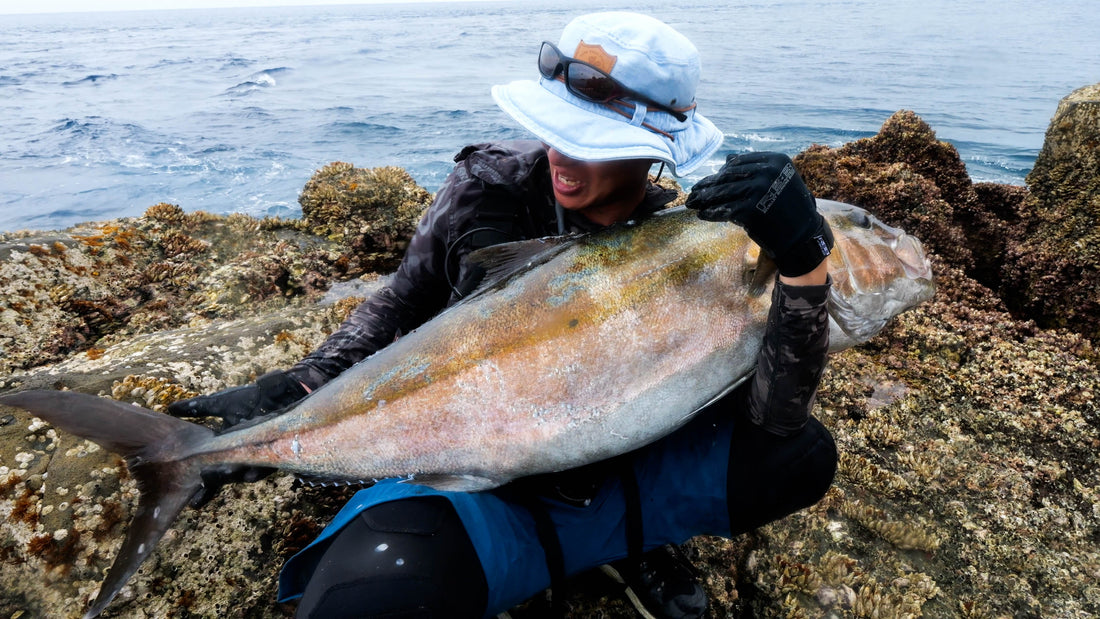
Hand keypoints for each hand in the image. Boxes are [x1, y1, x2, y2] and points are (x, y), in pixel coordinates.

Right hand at [168, 369, 308, 506]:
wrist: (283, 389)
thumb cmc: (253, 397)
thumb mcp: (222, 402)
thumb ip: (199, 408)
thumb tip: (171, 409)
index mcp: (228, 446)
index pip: (213, 469)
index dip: (203, 488)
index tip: (191, 503)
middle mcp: (243, 453)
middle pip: (227, 474)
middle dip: (214, 484)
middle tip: (199, 498)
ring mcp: (261, 453)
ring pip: (246, 471)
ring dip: (234, 478)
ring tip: (221, 483)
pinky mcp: (279, 450)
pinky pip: (268, 463)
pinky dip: (259, 470)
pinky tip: (250, 475)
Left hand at [686, 152, 832, 276]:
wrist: (802, 235)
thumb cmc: (788, 208)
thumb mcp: (778, 180)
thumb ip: (755, 169)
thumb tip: (726, 159)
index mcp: (775, 160)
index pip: (738, 163)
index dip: (721, 172)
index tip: (709, 180)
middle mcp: (767, 172)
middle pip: (728, 176)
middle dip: (708, 185)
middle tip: (693, 192)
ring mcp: (758, 190)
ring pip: (723, 192)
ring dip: (705, 199)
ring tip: (693, 203)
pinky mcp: (750, 209)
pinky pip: (724, 210)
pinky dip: (711, 213)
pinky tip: (702, 214)